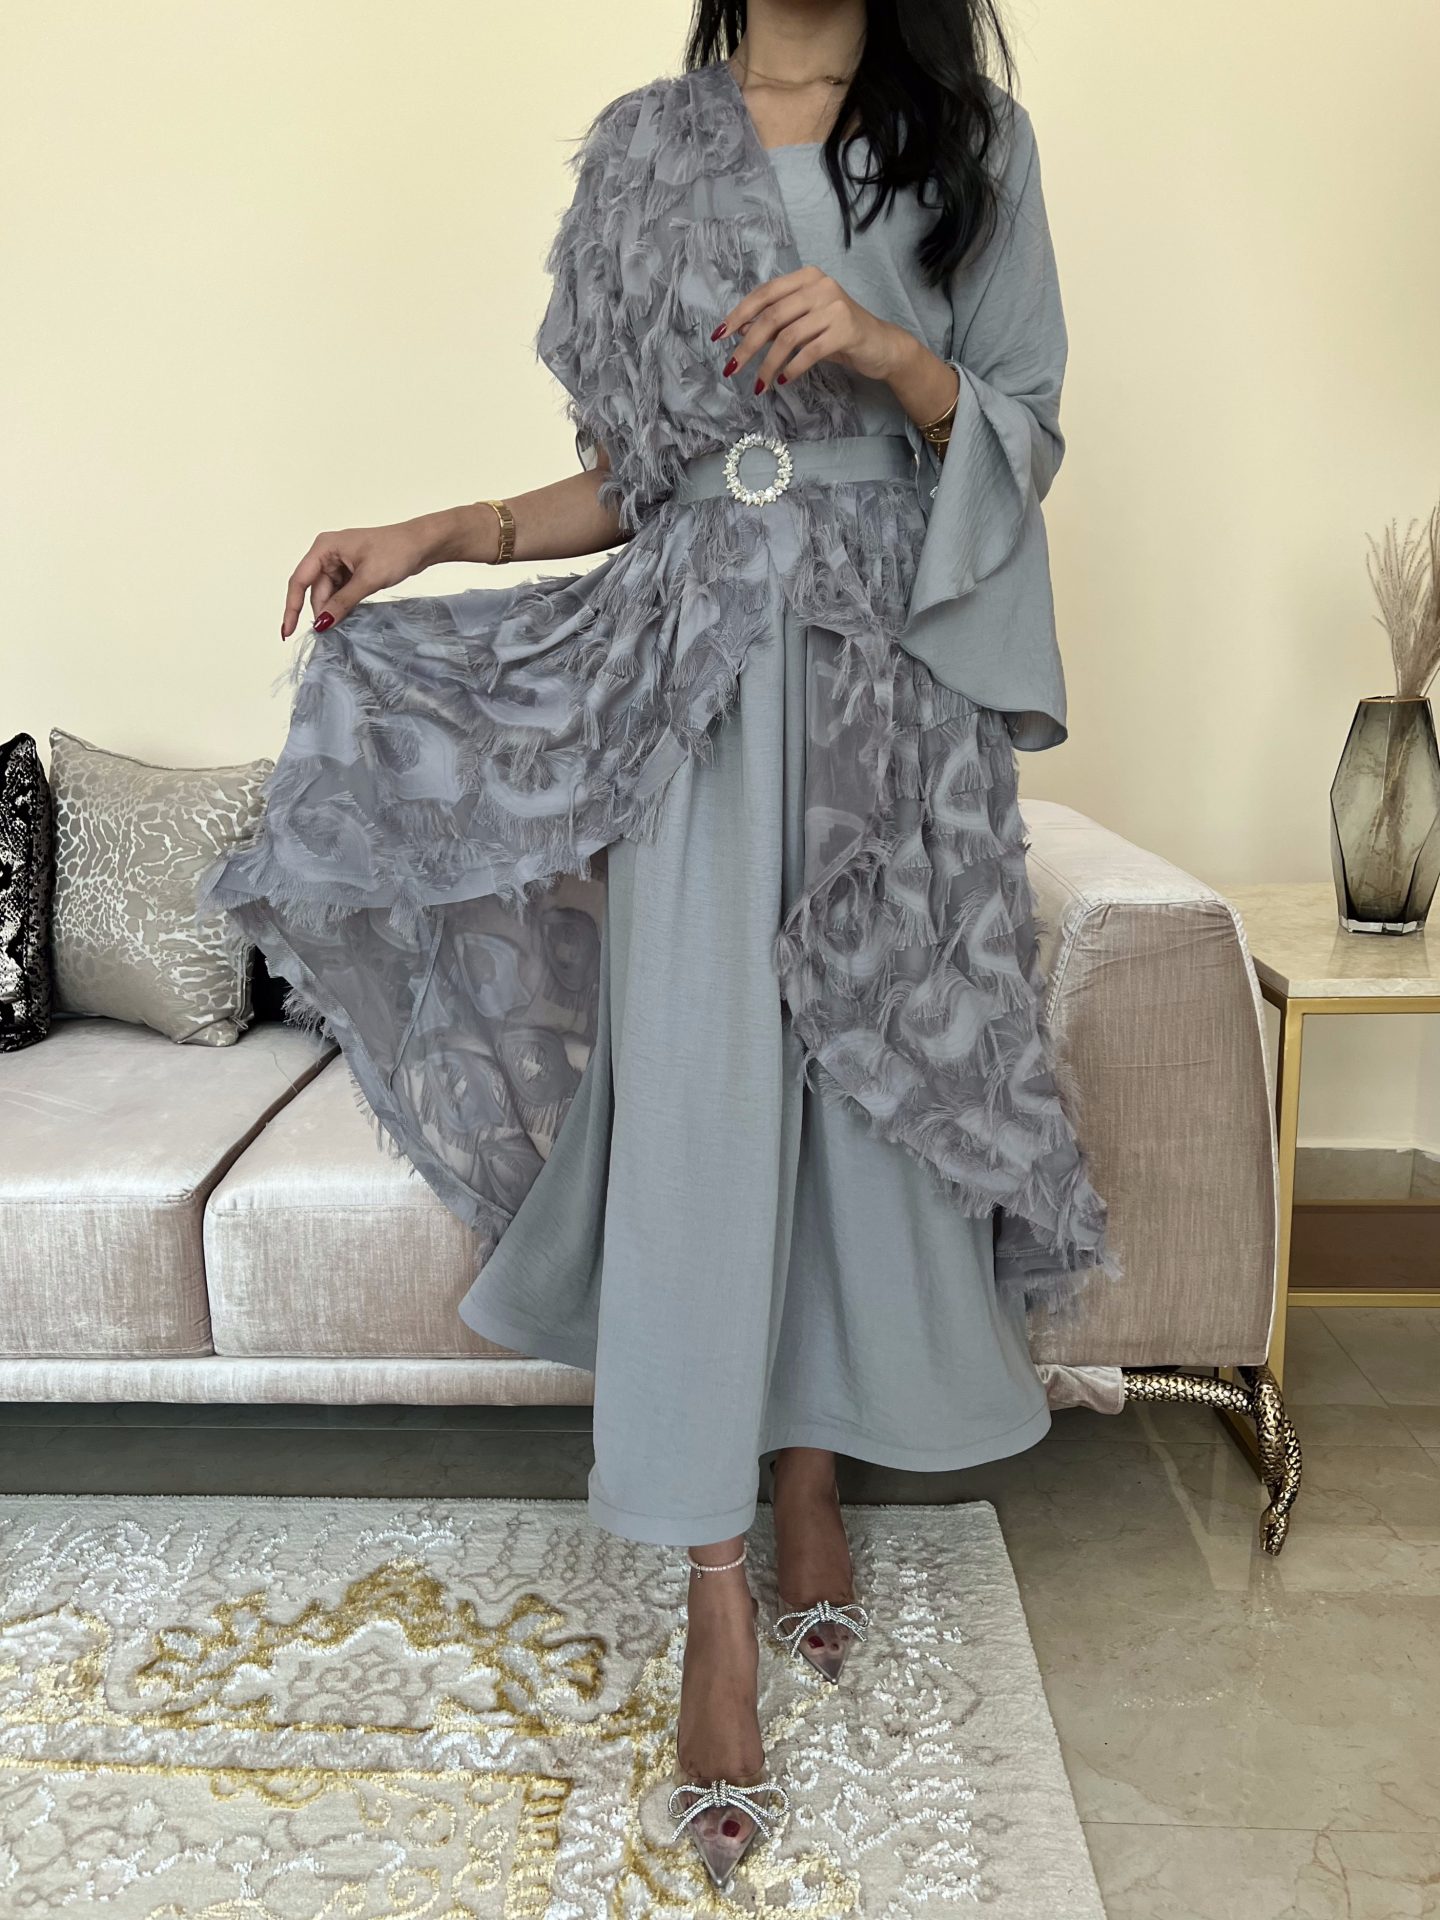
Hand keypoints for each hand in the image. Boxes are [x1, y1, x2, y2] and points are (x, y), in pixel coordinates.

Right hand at [280, 507, 475, 638]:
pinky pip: (340, 592)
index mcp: (324, 547)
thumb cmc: (396, 551)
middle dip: (322, 611)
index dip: (291, 607)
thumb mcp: (368, 579)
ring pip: (328, 594)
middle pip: (314, 590)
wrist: (421, 544)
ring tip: (345, 624)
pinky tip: (350, 615)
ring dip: (334, 610)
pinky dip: (343, 605)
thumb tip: (322, 623)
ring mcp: (339, 562)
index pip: (299, 581)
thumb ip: (343, 602)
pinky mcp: (351, 571)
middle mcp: (327, 553)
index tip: (287, 631)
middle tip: (332, 633)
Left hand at [713, 266, 908, 393]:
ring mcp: (835, 306)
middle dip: (747, 344)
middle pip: (772, 316)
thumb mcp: (804, 325)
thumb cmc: (838, 334)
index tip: (719, 336)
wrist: (880, 346)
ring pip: (788, 336)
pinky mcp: (845, 330)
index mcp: (807, 278)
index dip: (739, 314)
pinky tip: (782, 381)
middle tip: (731, 367)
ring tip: (758, 384)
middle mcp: (820, 286)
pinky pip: (808, 352)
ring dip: (768, 364)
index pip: (765, 293)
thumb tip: (741, 329)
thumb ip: (776, 323)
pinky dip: (791, 369)